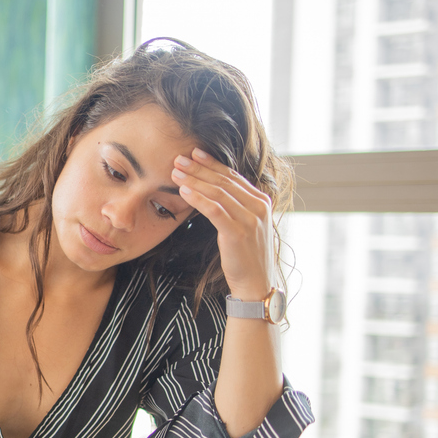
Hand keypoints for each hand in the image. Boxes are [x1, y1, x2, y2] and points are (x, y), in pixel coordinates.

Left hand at [171, 148, 273, 298]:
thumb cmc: (246, 256)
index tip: (195, 153)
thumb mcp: (244, 226)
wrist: (256, 284)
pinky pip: (215, 210)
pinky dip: (198, 199)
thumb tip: (213, 191)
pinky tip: (183, 192)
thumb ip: (235, 207)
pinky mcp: (239, 232)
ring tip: (175, 172)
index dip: (212, 163)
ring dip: (194, 180)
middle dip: (199, 168)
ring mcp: (251, 219)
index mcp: (262, 201)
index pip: (233, 176)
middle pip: (224, 181)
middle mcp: (259, 206)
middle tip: (179, 158)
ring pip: (218, 192)